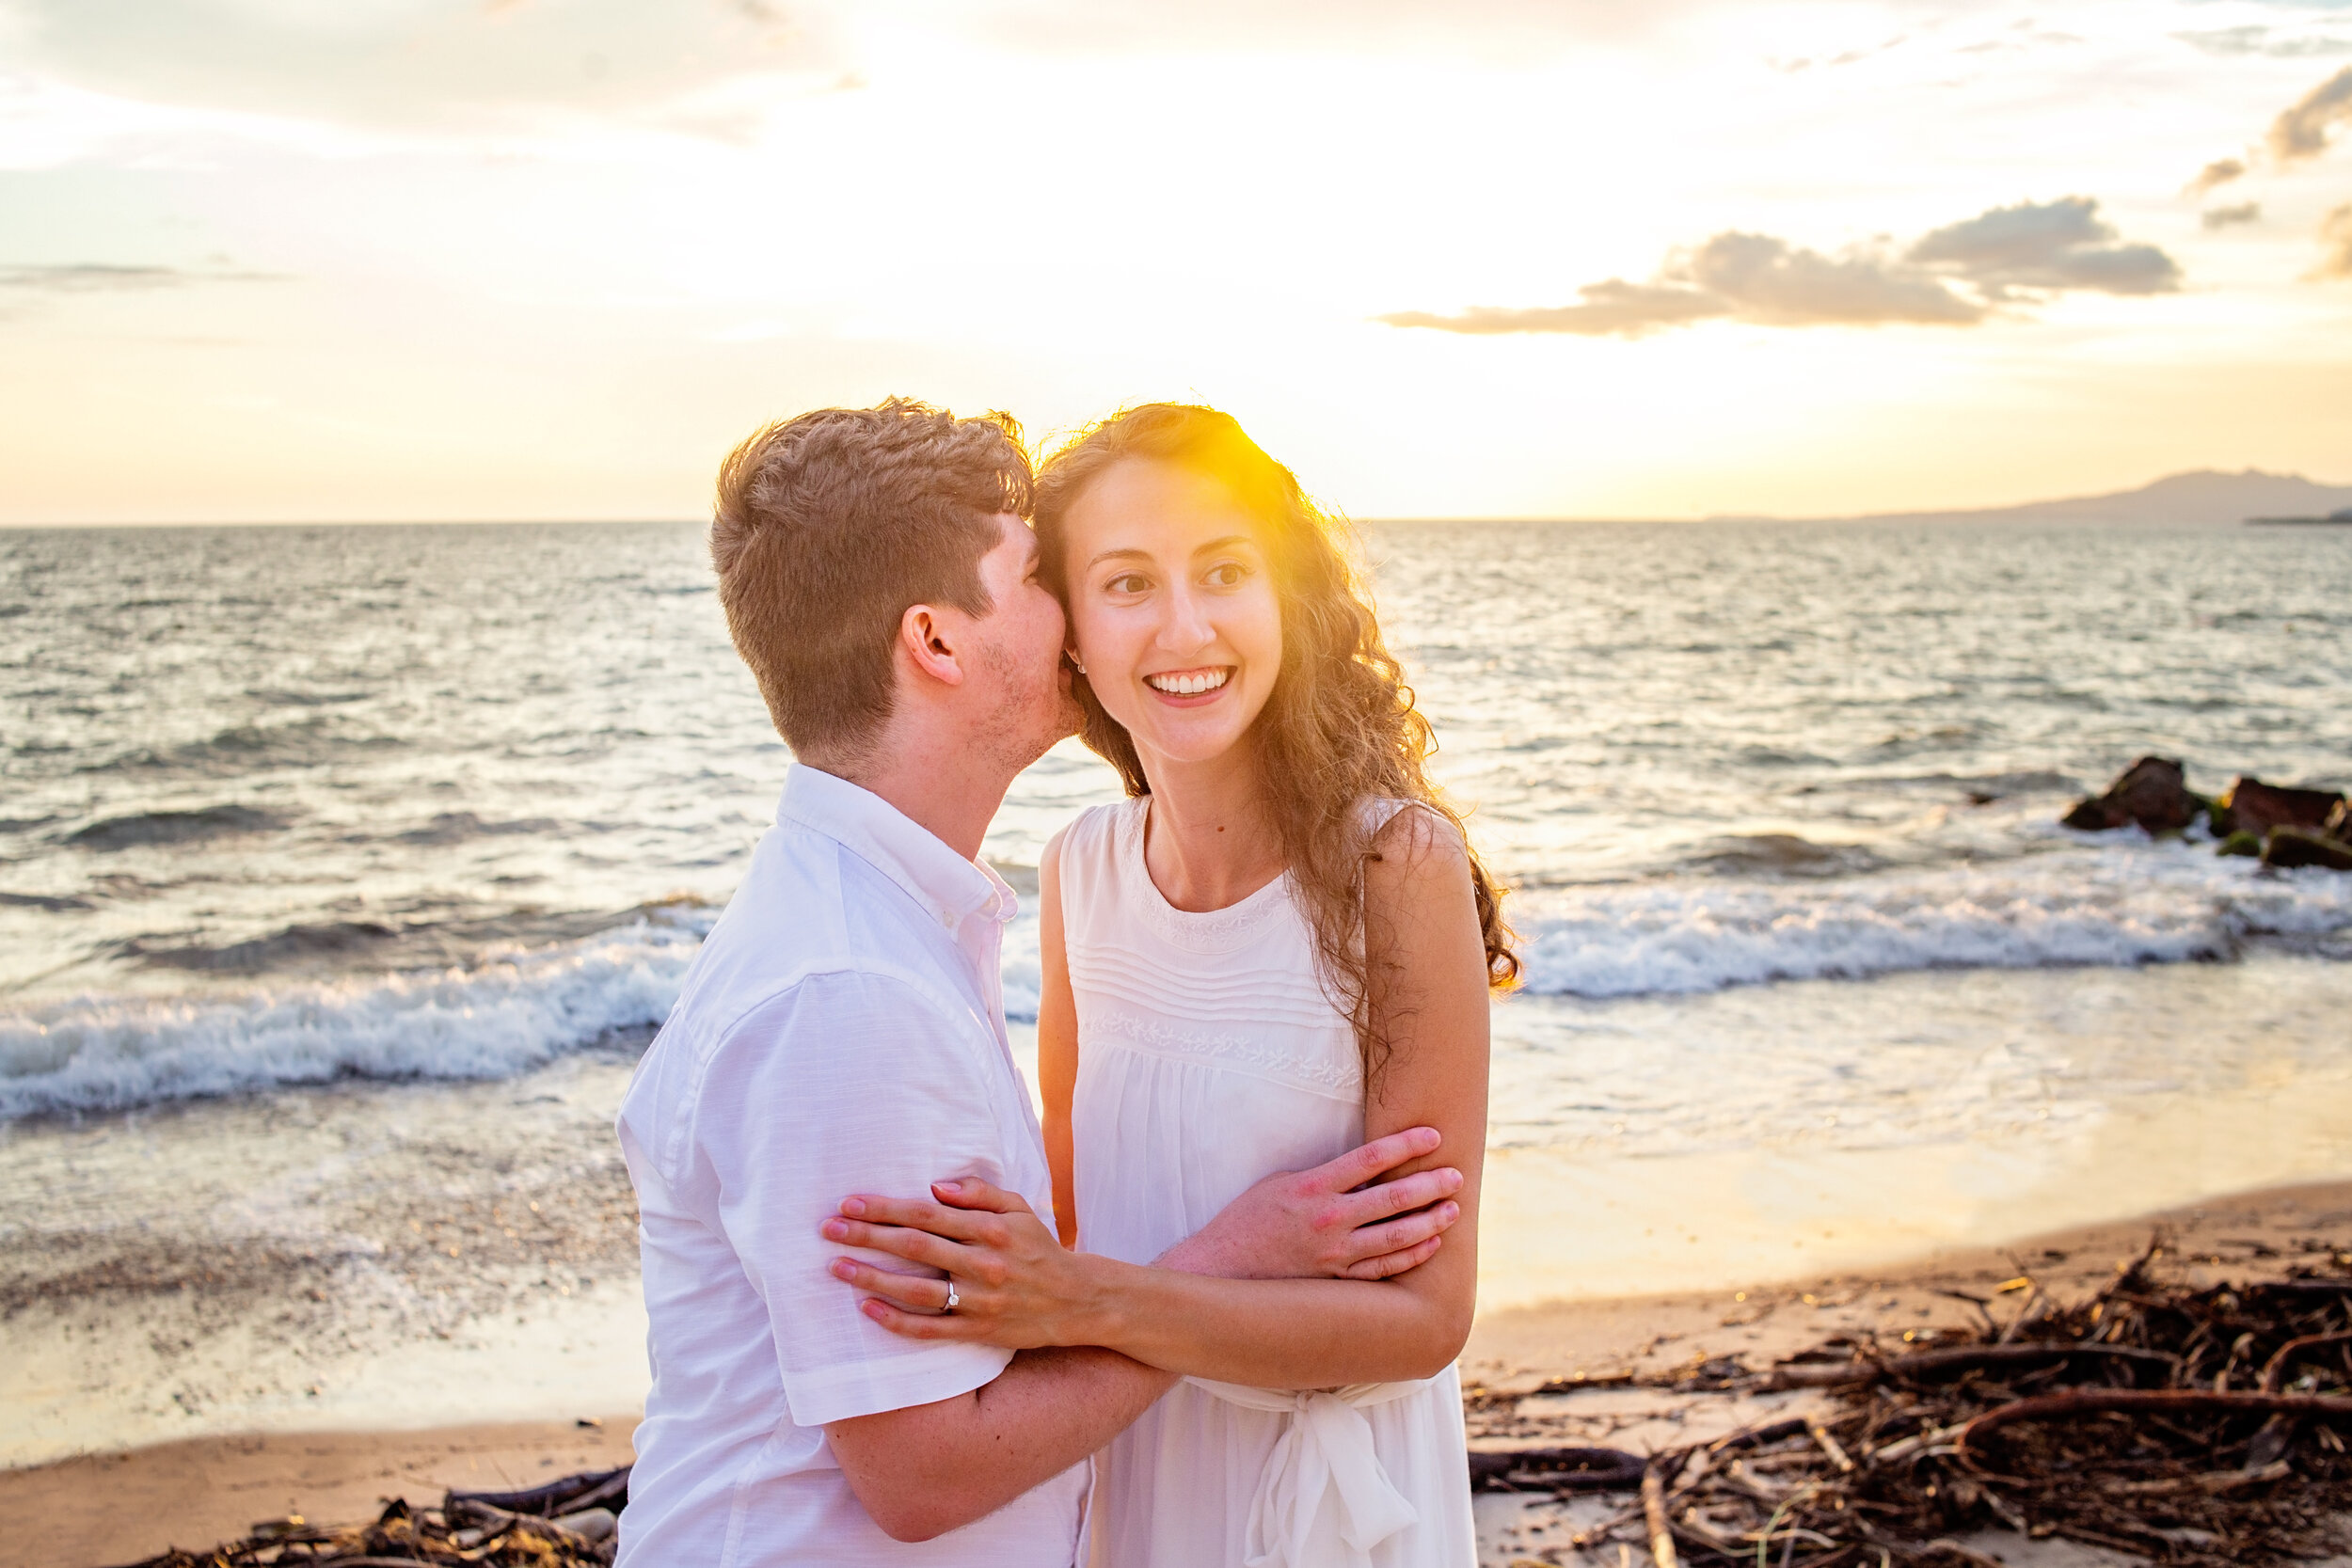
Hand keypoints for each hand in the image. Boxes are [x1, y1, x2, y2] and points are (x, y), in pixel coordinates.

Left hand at [823, 1180, 1103, 1348]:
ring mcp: (979, 1300)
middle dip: (867, 1236)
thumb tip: (936, 1187)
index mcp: (990, 1229)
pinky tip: (867, 1308)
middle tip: (828, 1228)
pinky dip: (896, 1320)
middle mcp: (983, 1264)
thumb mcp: (1020, 1209)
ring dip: (871, 1276)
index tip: (850, 1202)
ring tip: (836, 1267)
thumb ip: (979, 1193)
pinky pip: (929, 1329)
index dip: (885, 1208)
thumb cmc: (1040, 1249)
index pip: (927, 1214)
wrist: (1077, 1300)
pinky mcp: (978, 1332)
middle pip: (914, 1248)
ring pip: (915, 1289)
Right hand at [1158, 1126, 1462, 1280]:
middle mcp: (1328, 1220)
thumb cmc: (1247, 1220)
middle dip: (1430, 1184)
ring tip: (1454, 1209)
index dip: (1406, 1144)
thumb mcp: (1280, 1183)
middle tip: (1456, 1175)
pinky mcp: (1335, 1280)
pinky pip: (1382, 1269)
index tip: (1433, 1134)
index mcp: (1313, 1187)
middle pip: (1392, 1198)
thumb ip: (1321, 1175)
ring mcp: (1334, 1254)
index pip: (1370, 1159)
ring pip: (1395, 1237)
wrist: (1221, 1272)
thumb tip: (1361, 1165)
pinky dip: (1410, 1256)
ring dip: (1430, 1221)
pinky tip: (1431, 1244)